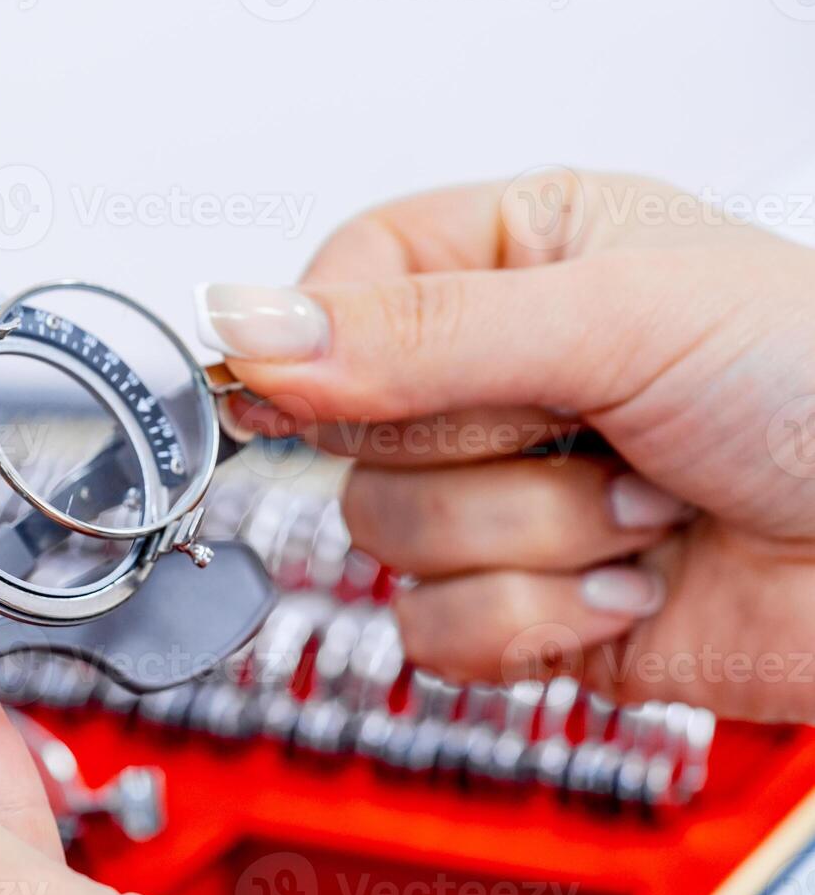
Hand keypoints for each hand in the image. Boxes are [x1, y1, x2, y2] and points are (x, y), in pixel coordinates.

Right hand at [198, 171, 814, 720]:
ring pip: (382, 540)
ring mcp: (501, 498)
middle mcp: (492, 380)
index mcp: (513, 262)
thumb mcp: (621, 319)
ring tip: (638, 507)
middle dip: (479, 452)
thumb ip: (424, 332)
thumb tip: (256, 330)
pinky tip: (627, 580)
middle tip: (582, 428)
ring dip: (531, 538)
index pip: (338, 291)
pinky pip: (430, 632)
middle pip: (343, 431)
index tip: (337, 384)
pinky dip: (536, 621)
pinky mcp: (517, 604)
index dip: (326, 346)